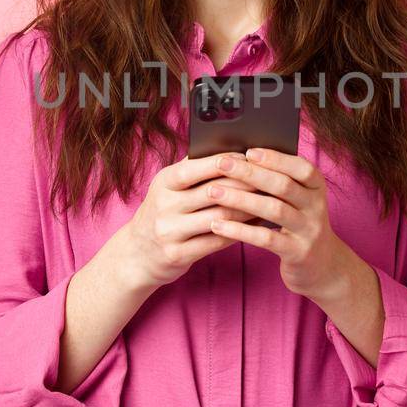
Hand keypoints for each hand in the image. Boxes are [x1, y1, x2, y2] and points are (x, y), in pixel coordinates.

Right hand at [112, 152, 257, 290]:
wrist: (136, 254)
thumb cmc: (163, 213)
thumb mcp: (168, 188)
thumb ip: (193, 171)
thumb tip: (231, 152)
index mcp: (163, 182)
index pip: (195, 167)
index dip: (224, 161)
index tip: (248, 156)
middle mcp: (164, 205)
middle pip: (213, 192)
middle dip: (244, 184)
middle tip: (269, 179)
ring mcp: (170, 231)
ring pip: (219, 217)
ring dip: (247, 209)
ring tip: (268, 202)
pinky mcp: (179, 254)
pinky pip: (217, 242)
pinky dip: (240, 232)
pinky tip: (256, 226)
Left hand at [201, 148, 349, 299]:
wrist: (322, 266)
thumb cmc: (298, 225)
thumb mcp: (297, 201)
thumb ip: (278, 182)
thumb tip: (240, 159)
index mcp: (316, 188)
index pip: (301, 167)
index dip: (275, 158)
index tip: (248, 151)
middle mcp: (317, 207)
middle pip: (283, 185)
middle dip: (250, 173)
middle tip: (222, 163)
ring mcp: (309, 231)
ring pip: (274, 210)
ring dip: (241, 199)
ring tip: (213, 192)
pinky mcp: (298, 253)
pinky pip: (266, 239)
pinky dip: (240, 230)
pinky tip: (218, 224)